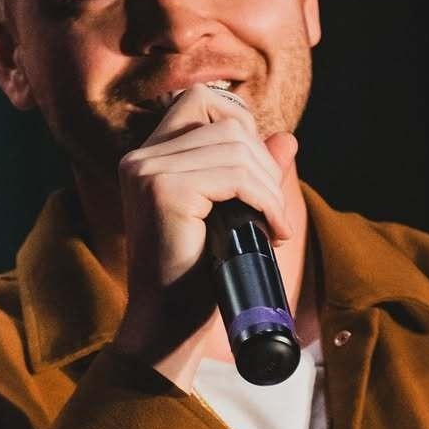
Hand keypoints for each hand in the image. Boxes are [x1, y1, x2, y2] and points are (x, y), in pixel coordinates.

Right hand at [112, 84, 295, 390]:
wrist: (168, 326)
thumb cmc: (196, 277)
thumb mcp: (229, 215)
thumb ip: (251, 173)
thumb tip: (288, 138)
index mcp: (147, 157)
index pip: (201, 102)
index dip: (239, 125)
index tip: (257, 177)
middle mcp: (140, 157)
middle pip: (227, 123)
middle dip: (265, 166)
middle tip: (273, 214)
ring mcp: (148, 170)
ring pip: (236, 148)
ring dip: (269, 188)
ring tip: (273, 227)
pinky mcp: (164, 189)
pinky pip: (236, 175)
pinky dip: (265, 201)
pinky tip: (271, 231)